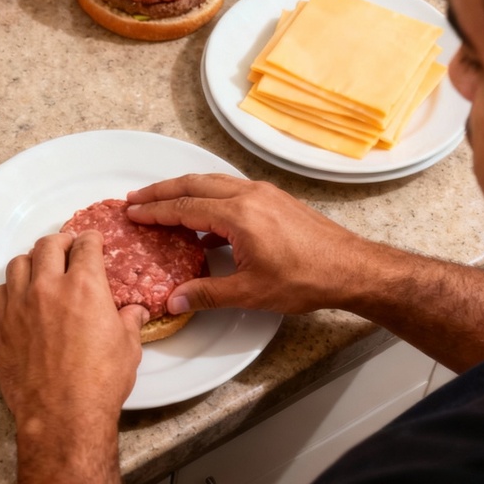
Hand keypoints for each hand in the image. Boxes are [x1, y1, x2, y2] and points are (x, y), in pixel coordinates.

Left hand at [0, 231, 147, 430]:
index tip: (92, 241)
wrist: (62, 414)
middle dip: (61, 241)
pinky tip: (19, 296)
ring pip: (19, 263)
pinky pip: (0, 292)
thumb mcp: (127, 348)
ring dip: (32, 261)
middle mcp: (49, 287)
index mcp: (85, 286)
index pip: (85, 246)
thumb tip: (135, 313)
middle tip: (67, 247)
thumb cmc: (98, 382)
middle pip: (49, 245)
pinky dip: (10, 288)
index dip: (91, 239)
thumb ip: (129, 322)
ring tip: (40, 268)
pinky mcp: (2, 325)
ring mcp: (21, 304)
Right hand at [126, 174, 393, 316]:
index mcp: (239, 215)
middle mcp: (249, 195)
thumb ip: (208, 294)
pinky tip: (203, 215)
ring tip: (162, 200)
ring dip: (184, 189)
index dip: (154, 210)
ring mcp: (264, 193)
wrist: (351, 268)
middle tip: (135, 198)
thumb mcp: (251, 292)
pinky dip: (207, 195)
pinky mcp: (275, 199)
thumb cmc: (306, 279)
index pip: (184, 207)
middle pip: (194, 184)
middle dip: (161, 190)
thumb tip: (173, 300)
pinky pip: (230, 189)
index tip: (131, 212)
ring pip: (213, 182)